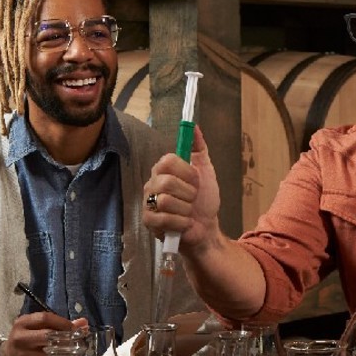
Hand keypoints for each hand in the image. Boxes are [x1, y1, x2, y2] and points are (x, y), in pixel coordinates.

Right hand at [1, 312, 84, 355]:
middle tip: (78, 338)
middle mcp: (21, 337)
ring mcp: (24, 353)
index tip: (75, 327)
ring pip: (51, 350)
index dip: (63, 322)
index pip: (45, 318)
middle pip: (48, 333)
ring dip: (66, 349)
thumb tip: (83, 322)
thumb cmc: (25, 342)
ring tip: (75, 348)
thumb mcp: (36, 329)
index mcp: (22, 323)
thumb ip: (57, 324)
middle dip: (66, 336)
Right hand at [143, 125, 222, 253]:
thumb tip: (196, 128)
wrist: (207, 228)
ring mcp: (148, 203)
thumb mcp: (206, 171)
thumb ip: (199, 149)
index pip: (168, 160)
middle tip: (193, 199)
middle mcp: (152, 184)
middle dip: (188, 193)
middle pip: (166, 182)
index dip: (186, 172)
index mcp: (164, 170)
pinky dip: (180, 223)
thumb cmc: (204, 200)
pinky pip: (163, 219)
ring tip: (188, 213)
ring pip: (165, 201)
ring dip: (185, 209)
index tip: (196, 181)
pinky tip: (184, 224)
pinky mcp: (148, 222)